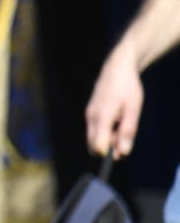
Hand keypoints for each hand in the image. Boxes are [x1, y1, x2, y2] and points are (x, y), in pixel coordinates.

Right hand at [85, 43, 144, 157]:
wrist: (116, 69)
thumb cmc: (127, 88)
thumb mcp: (133, 110)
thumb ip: (127, 132)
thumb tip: (123, 153)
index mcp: (102, 117)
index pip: (98, 146)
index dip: (109, 154)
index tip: (121, 153)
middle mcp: (91, 117)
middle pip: (93, 145)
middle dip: (108, 148)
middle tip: (125, 137)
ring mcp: (89, 114)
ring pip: (94, 137)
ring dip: (108, 139)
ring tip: (122, 123)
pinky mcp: (90, 112)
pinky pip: (95, 129)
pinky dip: (106, 131)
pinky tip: (116, 119)